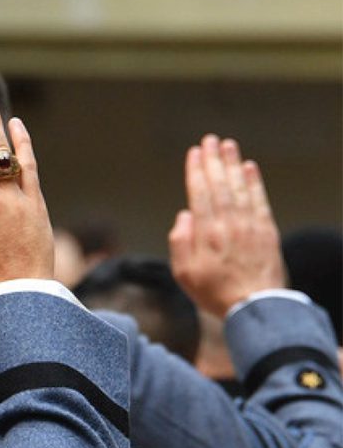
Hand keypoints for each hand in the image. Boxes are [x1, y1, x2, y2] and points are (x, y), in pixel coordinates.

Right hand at [169, 135, 284, 317]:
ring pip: (240, 188)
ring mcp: (250, 227)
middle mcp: (229, 224)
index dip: (196, 171)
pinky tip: (250, 169)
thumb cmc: (215, 292)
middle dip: (213, 160)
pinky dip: (254, 183)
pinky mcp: (267, 232)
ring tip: (228, 145)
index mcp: (206, 233)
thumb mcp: (184, 273)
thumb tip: (184, 215)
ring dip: (233, 165)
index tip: (194, 152)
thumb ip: (180, 242)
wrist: (256, 308)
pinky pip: (260, 201)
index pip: (199, 194)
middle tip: (210, 140)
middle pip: (220, 185)